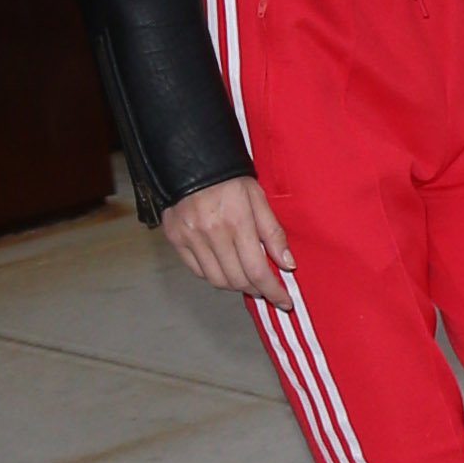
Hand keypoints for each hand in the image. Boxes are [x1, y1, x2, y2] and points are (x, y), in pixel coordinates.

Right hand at [162, 174, 294, 297]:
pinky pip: (197, 270)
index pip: (258, 271)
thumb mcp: (259, 198)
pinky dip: (215, 275)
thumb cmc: (229, 178)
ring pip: (216, 280)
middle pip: (238, 280)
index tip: (284, 301)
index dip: (273, 291)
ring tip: (249, 280)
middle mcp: (211, 234)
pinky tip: (226, 268)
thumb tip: (287, 265)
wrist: (190, 161)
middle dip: (257, 291)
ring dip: (236, 286)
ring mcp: (190, 238)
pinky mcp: (176, 239)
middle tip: (269, 290)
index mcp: (237, 222)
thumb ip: (273, 233)